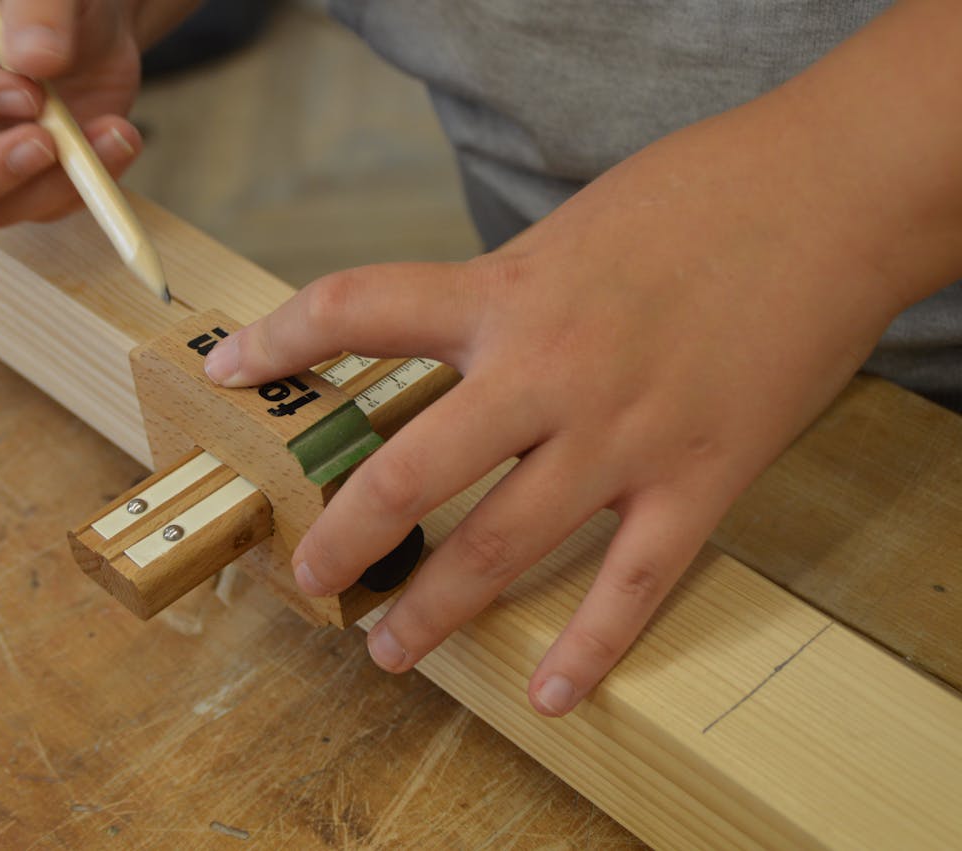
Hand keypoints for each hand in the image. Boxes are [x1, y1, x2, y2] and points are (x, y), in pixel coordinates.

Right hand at [0, 0, 142, 224]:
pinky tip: (117, 139)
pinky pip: (41, 210)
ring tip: (111, 129)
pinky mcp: (15, 186)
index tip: (27, 90)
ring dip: (55, 182)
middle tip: (44, 145)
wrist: (85, 18)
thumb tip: (36, 60)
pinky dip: (86, 185)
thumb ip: (37, 6)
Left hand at [202, 93, 911, 715]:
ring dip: (437, 609)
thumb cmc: (703, 194)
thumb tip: (457, 336)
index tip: (228, 366)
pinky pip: (632, 584)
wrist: (836, 192)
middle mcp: (547, 371)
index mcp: (507, 293)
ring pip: (503, 545)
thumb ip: (507, 291)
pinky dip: (590, 648)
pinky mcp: (700, 476)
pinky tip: (552, 693)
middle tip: (309, 576)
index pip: (357, 308)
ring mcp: (622, 434)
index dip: (279, 339)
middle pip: (410, 471)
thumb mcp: (571, 227)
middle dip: (345, 535)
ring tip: (391, 651)